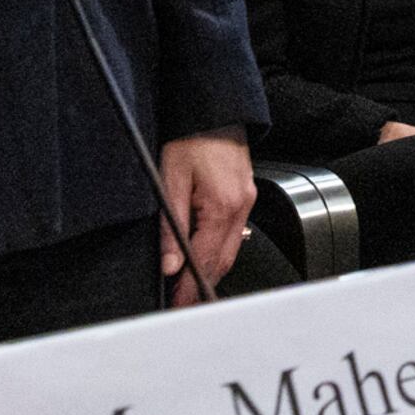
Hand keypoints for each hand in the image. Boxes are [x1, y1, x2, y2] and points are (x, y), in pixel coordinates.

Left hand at [159, 128, 255, 299]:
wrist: (213, 108)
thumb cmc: (191, 135)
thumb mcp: (169, 178)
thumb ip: (170, 224)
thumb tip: (170, 263)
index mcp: (223, 204)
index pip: (205, 259)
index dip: (189, 287)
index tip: (177, 305)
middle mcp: (240, 206)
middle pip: (222, 262)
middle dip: (201, 286)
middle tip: (180, 304)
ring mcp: (246, 202)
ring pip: (230, 251)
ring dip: (209, 271)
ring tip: (186, 286)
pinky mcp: (244, 196)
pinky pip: (233, 235)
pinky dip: (217, 252)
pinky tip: (202, 257)